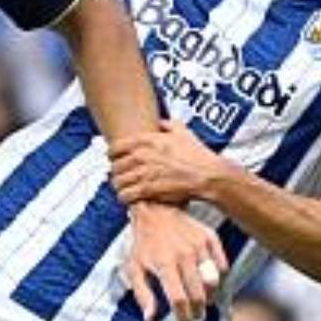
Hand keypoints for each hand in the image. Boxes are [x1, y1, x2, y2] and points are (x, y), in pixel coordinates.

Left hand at [108, 120, 227, 205]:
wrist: (208, 175)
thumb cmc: (198, 156)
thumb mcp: (183, 132)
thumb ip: (168, 125)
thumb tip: (160, 123)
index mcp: (148, 140)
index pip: (116, 147)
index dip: (112, 154)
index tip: (114, 158)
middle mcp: (143, 155)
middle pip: (115, 166)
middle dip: (116, 172)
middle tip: (121, 175)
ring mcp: (144, 173)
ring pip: (117, 181)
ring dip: (119, 186)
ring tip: (124, 188)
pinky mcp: (148, 189)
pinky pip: (125, 195)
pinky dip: (124, 197)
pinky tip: (130, 197)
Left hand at [123, 201, 228, 320]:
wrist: (156, 209)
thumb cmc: (144, 242)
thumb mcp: (134, 268)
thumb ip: (142, 294)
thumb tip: (150, 319)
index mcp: (164, 264)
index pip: (179, 300)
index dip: (182, 318)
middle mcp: (184, 255)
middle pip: (199, 295)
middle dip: (197, 312)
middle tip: (193, 317)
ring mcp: (200, 246)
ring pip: (213, 282)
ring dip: (209, 298)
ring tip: (201, 303)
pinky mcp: (210, 238)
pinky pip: (222, 266)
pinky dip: (219, 279)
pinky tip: (208, 284)